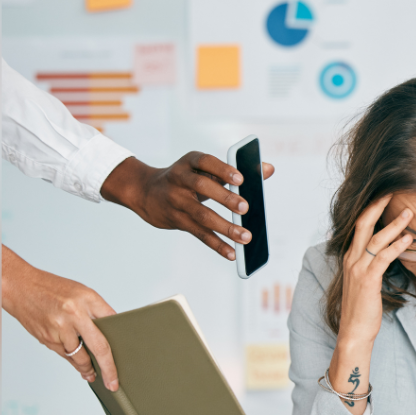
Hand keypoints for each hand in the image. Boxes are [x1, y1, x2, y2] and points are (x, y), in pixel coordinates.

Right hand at [1, 246, 118, 390]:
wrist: (20, 287)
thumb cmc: (53, 289)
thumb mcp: (82, 292)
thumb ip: (98, 310)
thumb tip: (113, 331)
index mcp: (87, 299)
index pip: (112, 324)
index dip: (121, 339)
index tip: (127, 355)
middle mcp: (74, 314)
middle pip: (98, 347)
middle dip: (108, 369)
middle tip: (113, 383)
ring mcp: (59, 329)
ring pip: (79, 356)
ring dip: (87, 368)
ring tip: (93, 375)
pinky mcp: (47, 339)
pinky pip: (65, 355)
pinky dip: (73, 361)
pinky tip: (79, 366)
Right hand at [100, 153, 275, 260]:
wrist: (147, 192)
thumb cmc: (188, 178)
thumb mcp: (205, 169)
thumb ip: (237, 170)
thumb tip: (268, 169)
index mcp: (190, 162)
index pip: (205, 162)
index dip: (222, 169)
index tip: (240, 178)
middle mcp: (180, 179)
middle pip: (202, 187)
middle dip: (225, 198)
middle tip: (245, 207)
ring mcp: (176, 201)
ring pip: (201, 215)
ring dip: (225, 227)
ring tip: (245, 237)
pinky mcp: (176, 220)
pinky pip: (198, 233)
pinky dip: (216, 244)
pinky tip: (232, 253)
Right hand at [330, 195, 414, 414]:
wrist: (354, 332)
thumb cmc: (364, 308)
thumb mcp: (366, 281)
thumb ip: (374, 264)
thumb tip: (389, 252)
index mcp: (351, 257)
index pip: (359, 225)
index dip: (372, 209)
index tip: (386, 195)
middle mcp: (351, 259)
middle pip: (362, 224)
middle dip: (378, 206)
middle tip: (394, 191)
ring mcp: (358, 269)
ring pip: (375, 238)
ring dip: (394, 224)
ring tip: (411, 213)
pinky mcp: (368, 280)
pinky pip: (383, 258)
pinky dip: (397, 246)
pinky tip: (409, 239)